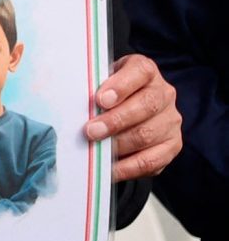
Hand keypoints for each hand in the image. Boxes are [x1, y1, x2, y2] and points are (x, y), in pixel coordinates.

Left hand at [87, 54, 181, 182]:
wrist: (127, 110)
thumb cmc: (106, 95)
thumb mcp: (99, 84)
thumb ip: (91, 89)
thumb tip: (69, 107)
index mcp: (146, 72)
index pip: (140, 71)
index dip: (121, 85)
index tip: (100, 99)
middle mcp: (164, 94)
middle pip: (146, 105)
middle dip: (116, 120)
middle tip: (91, 131)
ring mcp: (170, 120)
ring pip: (148, 134)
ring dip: (119, 144)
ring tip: (96, 150)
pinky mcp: (171, 145)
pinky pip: (152, 160)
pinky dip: (128, 167)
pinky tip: (109, 168)